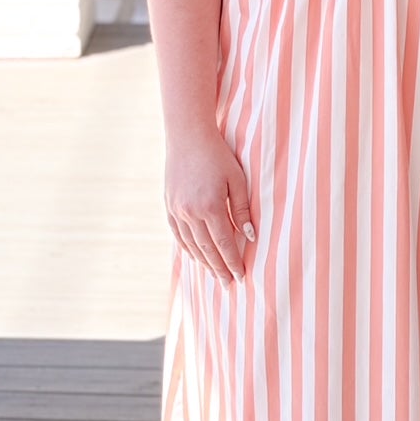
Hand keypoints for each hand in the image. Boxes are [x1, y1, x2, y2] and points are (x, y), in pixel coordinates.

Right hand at [164, 129, 254, 282]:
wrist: (187, 136)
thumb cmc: (218, 155)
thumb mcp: (238, 180)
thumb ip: (243, 210)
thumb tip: (250, 237)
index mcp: (210, 206)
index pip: (224, 244)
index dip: (233, 262)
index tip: (241, 277)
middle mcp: (190, 212)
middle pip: (207, 249)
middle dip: (219, 268)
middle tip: (229, 283)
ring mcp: (177, 210)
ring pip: (191, 245)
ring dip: (204, 262)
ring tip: (215, 274)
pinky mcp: (169, 206)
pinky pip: (178, 235)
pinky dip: (188, 248)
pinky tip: (196, 257)